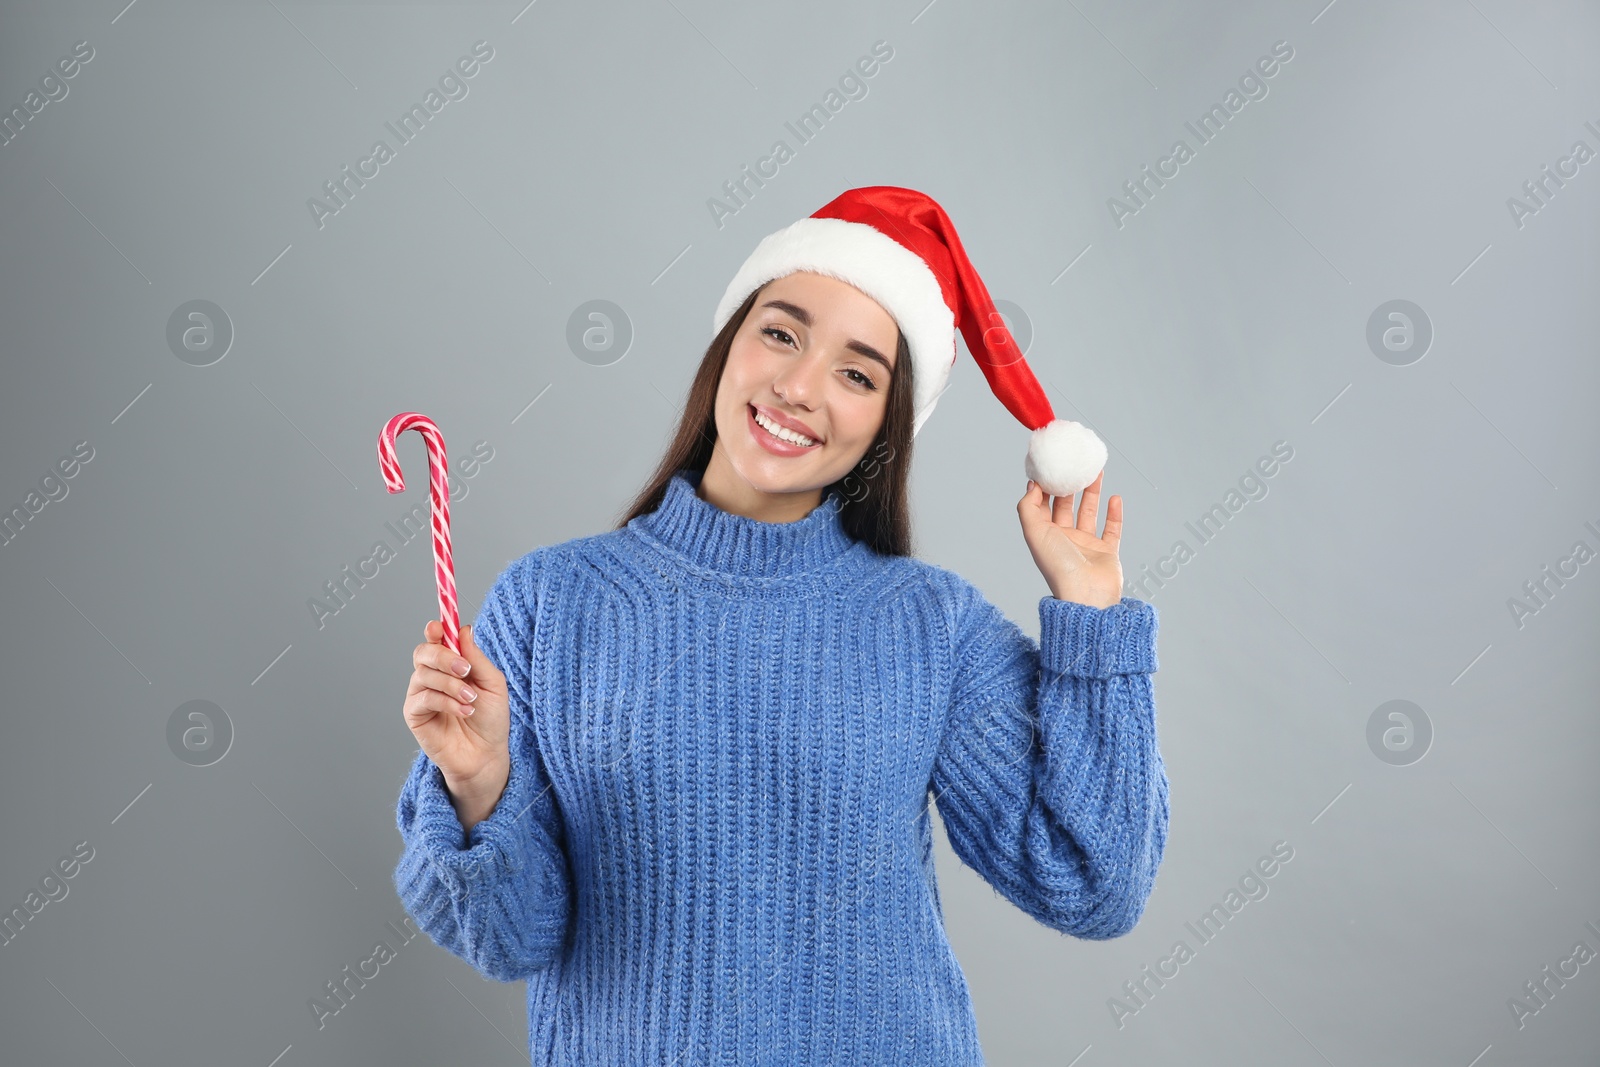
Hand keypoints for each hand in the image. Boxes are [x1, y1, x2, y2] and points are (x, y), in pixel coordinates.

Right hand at [403, 620, 511, 807]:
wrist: (487, 754)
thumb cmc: (491, 719)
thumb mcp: (493, 684)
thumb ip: (477, 657)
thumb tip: (464, 629)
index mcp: (451, 665)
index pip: (435, 640)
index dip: (435, 630)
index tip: (440, 627)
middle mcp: (432, 676)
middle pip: (423, 652)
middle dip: (445, 657)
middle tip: (466, 670)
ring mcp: (420, 694)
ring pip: (424, 675)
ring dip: (452, 685)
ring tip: (471, 700)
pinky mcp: (414, 714)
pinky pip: (423, 698)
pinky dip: (446, 702)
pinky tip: (463, 711)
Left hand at [1017, 471, 1124, 608]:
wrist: (1087, 594)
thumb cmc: (1059, 566)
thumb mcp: (1034, 533)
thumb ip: (1028, 507)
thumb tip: (1031, 486)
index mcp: (1045, 537)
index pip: (1042, 507)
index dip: (1044, 487)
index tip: (1050, 467)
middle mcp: (1065, 540)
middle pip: (1065, 506)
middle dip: (1069, 485)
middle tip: (1075, 465)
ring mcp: (1087, 546)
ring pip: (1089, 513)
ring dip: (1092, 493)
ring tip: (1096, 472)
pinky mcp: (1107, 552)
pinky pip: (1112, 529)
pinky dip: (1114, 513)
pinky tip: (1115, 497)